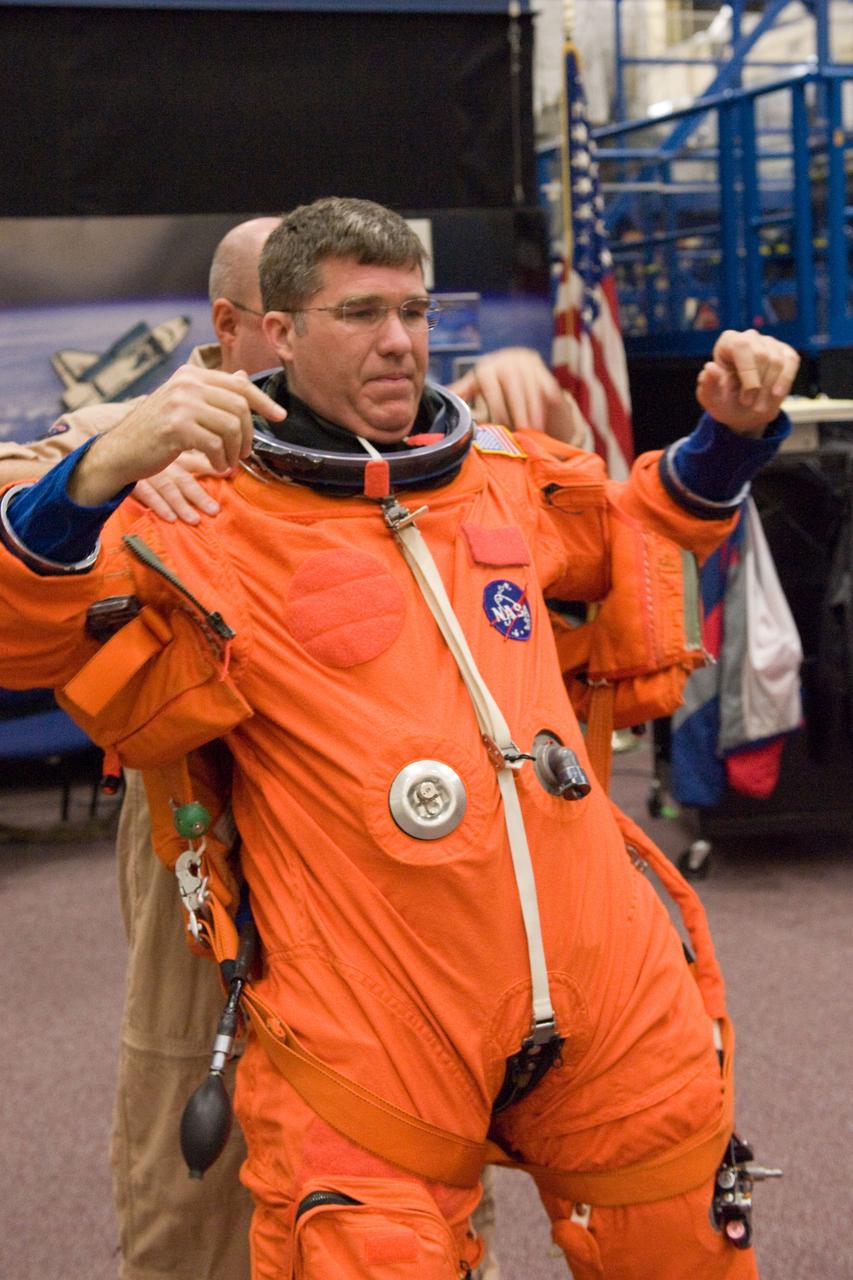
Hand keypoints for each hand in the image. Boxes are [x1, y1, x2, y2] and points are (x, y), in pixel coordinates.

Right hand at [67, 365, 284, 506]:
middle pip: (239, 406)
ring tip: (228, 463)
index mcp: (191, 374)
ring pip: (231, 427)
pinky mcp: (177, 427)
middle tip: (244, 454)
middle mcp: (186, 383)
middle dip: (248, 435)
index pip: (238, 384)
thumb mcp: (184, 404)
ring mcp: (181, 403)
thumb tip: (244, 376)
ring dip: (235, 451)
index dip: (262, 402)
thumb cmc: (155, 431)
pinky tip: (216, 467)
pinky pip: (216, 445)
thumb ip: (213, 391)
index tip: (280, 417)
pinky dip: (221, 460)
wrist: (120, 451)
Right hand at [132, 451, 224, 523]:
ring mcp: (149, 471)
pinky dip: (158, 506)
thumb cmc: (142, 449)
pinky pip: (147, 493)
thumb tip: (227, 467)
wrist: (108, 449)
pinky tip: (169, 518)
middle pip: (184, 478)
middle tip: (215, 511)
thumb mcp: (169, 447)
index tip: (230, 477)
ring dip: (182, 506)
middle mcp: (163, 462)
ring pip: (168, 488)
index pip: (196, 461)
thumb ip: (194, 456)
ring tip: (195, 521)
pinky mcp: (133, 480)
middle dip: (199, 496)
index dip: (214, 469)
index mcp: (174, 453)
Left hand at [448, 347, 587, 445]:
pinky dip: (545, 403)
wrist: (518, 367)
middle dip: (518, 411)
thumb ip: (462, 393)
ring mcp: (524, 361)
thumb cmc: (492, 386)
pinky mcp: (540, 366)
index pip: (491, 387)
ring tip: (534, 430)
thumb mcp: (475, 388)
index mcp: (486, 367)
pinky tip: (545, 420)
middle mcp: (505, 359)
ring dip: (532, 411)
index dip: (497, 408)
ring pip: (530, 388)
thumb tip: (443, 398)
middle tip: (522, 431)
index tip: (502, 425)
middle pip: (513, 387)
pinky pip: (545, 385)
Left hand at [696, 329, 799, 435]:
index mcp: (728, 342)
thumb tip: (710, 368)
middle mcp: (749, 337)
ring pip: (777, 361)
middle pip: (762, 355)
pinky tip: (776, 395)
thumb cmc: (724, 401)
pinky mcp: (786, 352)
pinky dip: (784, 382)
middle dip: (757, 386)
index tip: (746, 399)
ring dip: (769, 389)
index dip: (748, 373)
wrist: (743, 412)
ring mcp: (769, 343)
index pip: (741, 347)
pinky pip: (791, 362)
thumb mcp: (711, 399)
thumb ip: (707, 385)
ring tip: (758, 407)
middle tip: (748, 404)